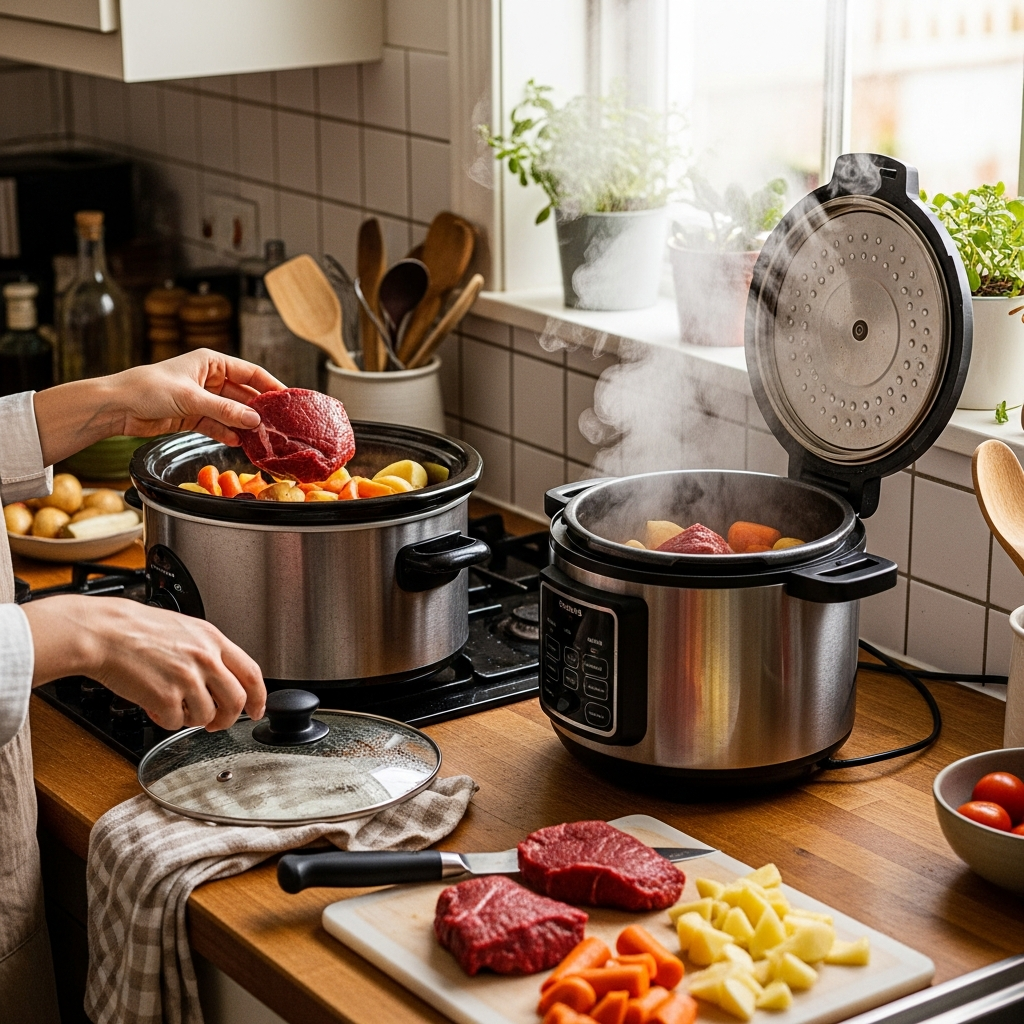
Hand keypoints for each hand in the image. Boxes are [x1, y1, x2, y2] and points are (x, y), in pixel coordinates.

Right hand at [24, 595, 265, 730]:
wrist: (104, 632)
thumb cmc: (136, 629)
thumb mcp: (185, 629)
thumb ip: (208, 651)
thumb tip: (223, 677)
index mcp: (213, 640)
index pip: (252, 673)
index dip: (260, 697)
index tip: (257, 710)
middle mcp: (205, 659)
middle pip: (236, 701)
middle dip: (228, 718)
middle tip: (215, 723)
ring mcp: (187, 678)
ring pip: (208, 716)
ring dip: (192, 719)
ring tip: (175, 707)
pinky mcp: (166, 697)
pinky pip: (176, 723)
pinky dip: (167, 721)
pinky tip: (155, 706)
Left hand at [112, 350, 284, 444]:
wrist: (117, 406)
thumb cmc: (149, 388)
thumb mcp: (191, 398)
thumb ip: (224, 410)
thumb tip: (255, 420)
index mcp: (211, 362)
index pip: (250, 373)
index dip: (270, 386)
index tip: (288, 400)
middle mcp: (209, 379)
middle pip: (243, 395)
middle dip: (259, 410)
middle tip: (278, 425)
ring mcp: (202, 399)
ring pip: (232, 413)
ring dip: (244, 425)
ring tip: (263, 438)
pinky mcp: (193, 417)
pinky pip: (217, 425)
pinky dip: (228, 434)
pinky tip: (239, 443)